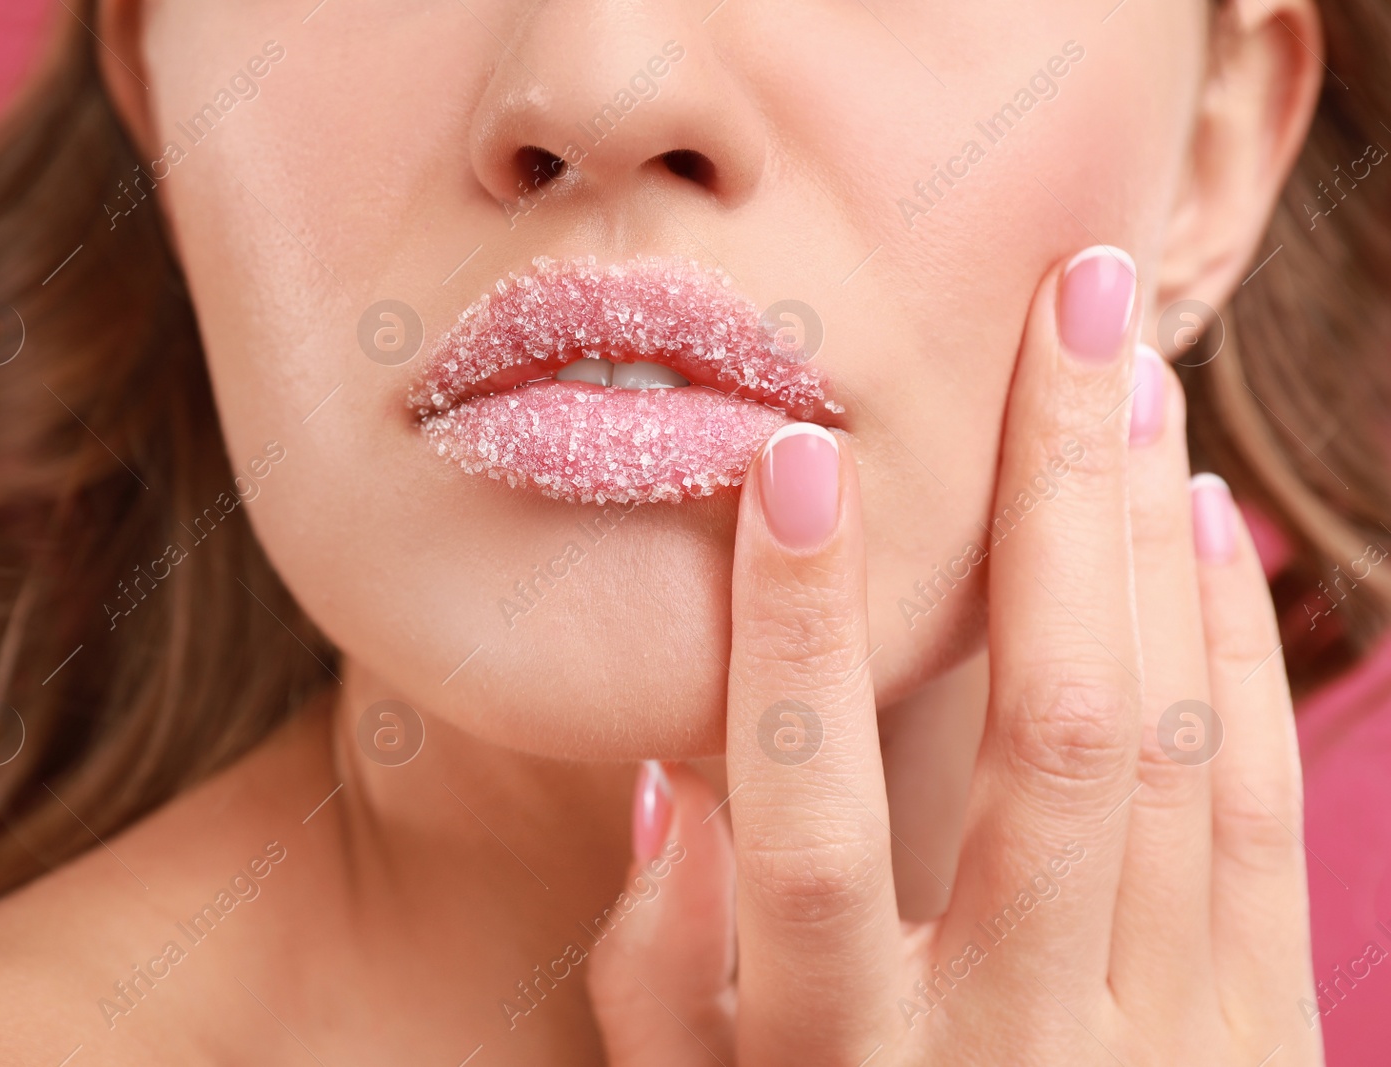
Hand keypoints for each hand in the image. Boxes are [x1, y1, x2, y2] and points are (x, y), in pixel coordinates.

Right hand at [587, 246, 1320, 1065]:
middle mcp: (1015, 1053)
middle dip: (1047, 504)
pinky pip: (1262, 821)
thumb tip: (657, 782)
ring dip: (1146, 543)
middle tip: (1059, 312)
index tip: (793, 462)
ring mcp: (1165, 1049)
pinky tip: (1197, 522)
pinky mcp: (1266, 1041)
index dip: (790, 643)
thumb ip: (655, 978)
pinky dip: (1236, 653)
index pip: (799, 834)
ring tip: (1124, 373)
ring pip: (1174, 755)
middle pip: (1050, 742)